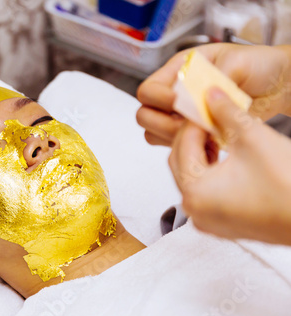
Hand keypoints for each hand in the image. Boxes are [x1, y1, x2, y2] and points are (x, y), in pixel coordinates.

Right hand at [136, 43, 290, 145]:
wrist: (277, 85)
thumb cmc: (257, 65)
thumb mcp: (238, 60)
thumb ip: (216, 76)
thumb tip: (201, 96)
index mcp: (179, 70)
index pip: (148, 89)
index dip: (159, 99)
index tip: (179, 103)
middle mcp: (174, 93)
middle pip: (144, 115)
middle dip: (164, 123)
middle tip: (191, 124)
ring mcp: (181, 116)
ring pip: (154, 134)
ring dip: (174, 138)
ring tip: (203, 134)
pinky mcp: (192, 133)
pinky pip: (174, 146)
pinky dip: (187, 149)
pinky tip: (209, 144)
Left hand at [169, 87, 290, 244]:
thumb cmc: (288, 185)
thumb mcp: (254, 138)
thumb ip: (227, 113)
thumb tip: (212, 94)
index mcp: (194, 191)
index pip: (182, 145)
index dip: (194, 120)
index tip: (204, 104)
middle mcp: (194, 210)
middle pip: (180, 161)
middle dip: (194, 136)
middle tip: (211, 116)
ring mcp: (207, 220)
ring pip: (191, 176)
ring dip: (201, 152)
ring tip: (219, 133)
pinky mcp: (222, 224)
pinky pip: (204, 192)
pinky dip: (210, 171)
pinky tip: (225, 155)